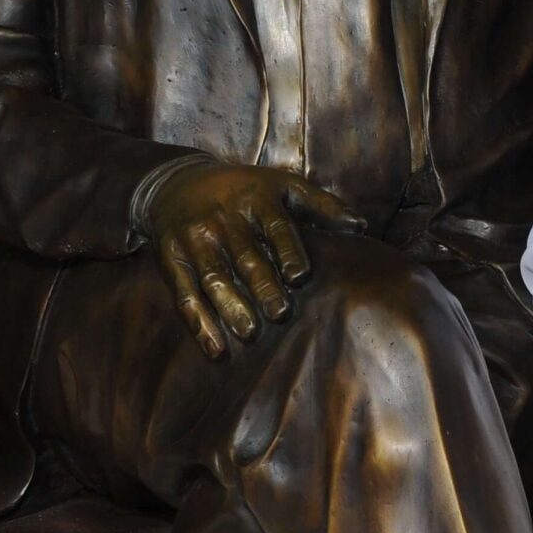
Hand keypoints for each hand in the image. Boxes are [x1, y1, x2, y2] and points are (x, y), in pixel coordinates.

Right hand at [142, 162, 365, 358]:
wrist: (177, 183)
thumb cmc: (245, 189)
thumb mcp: (283, 185)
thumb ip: (321, 205)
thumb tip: (361, 225)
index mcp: (256, 198)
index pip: (275, 225)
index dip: (287, 250)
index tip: (300, 276)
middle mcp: (224, 219)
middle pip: (245, 256)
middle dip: (261, 285)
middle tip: (279, 313)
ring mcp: (195, 240)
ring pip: (214, 277)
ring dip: (230, 306)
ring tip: (249, 332)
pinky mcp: (171, 260)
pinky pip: (184, 295)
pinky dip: (199, 324)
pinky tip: (216, 349)